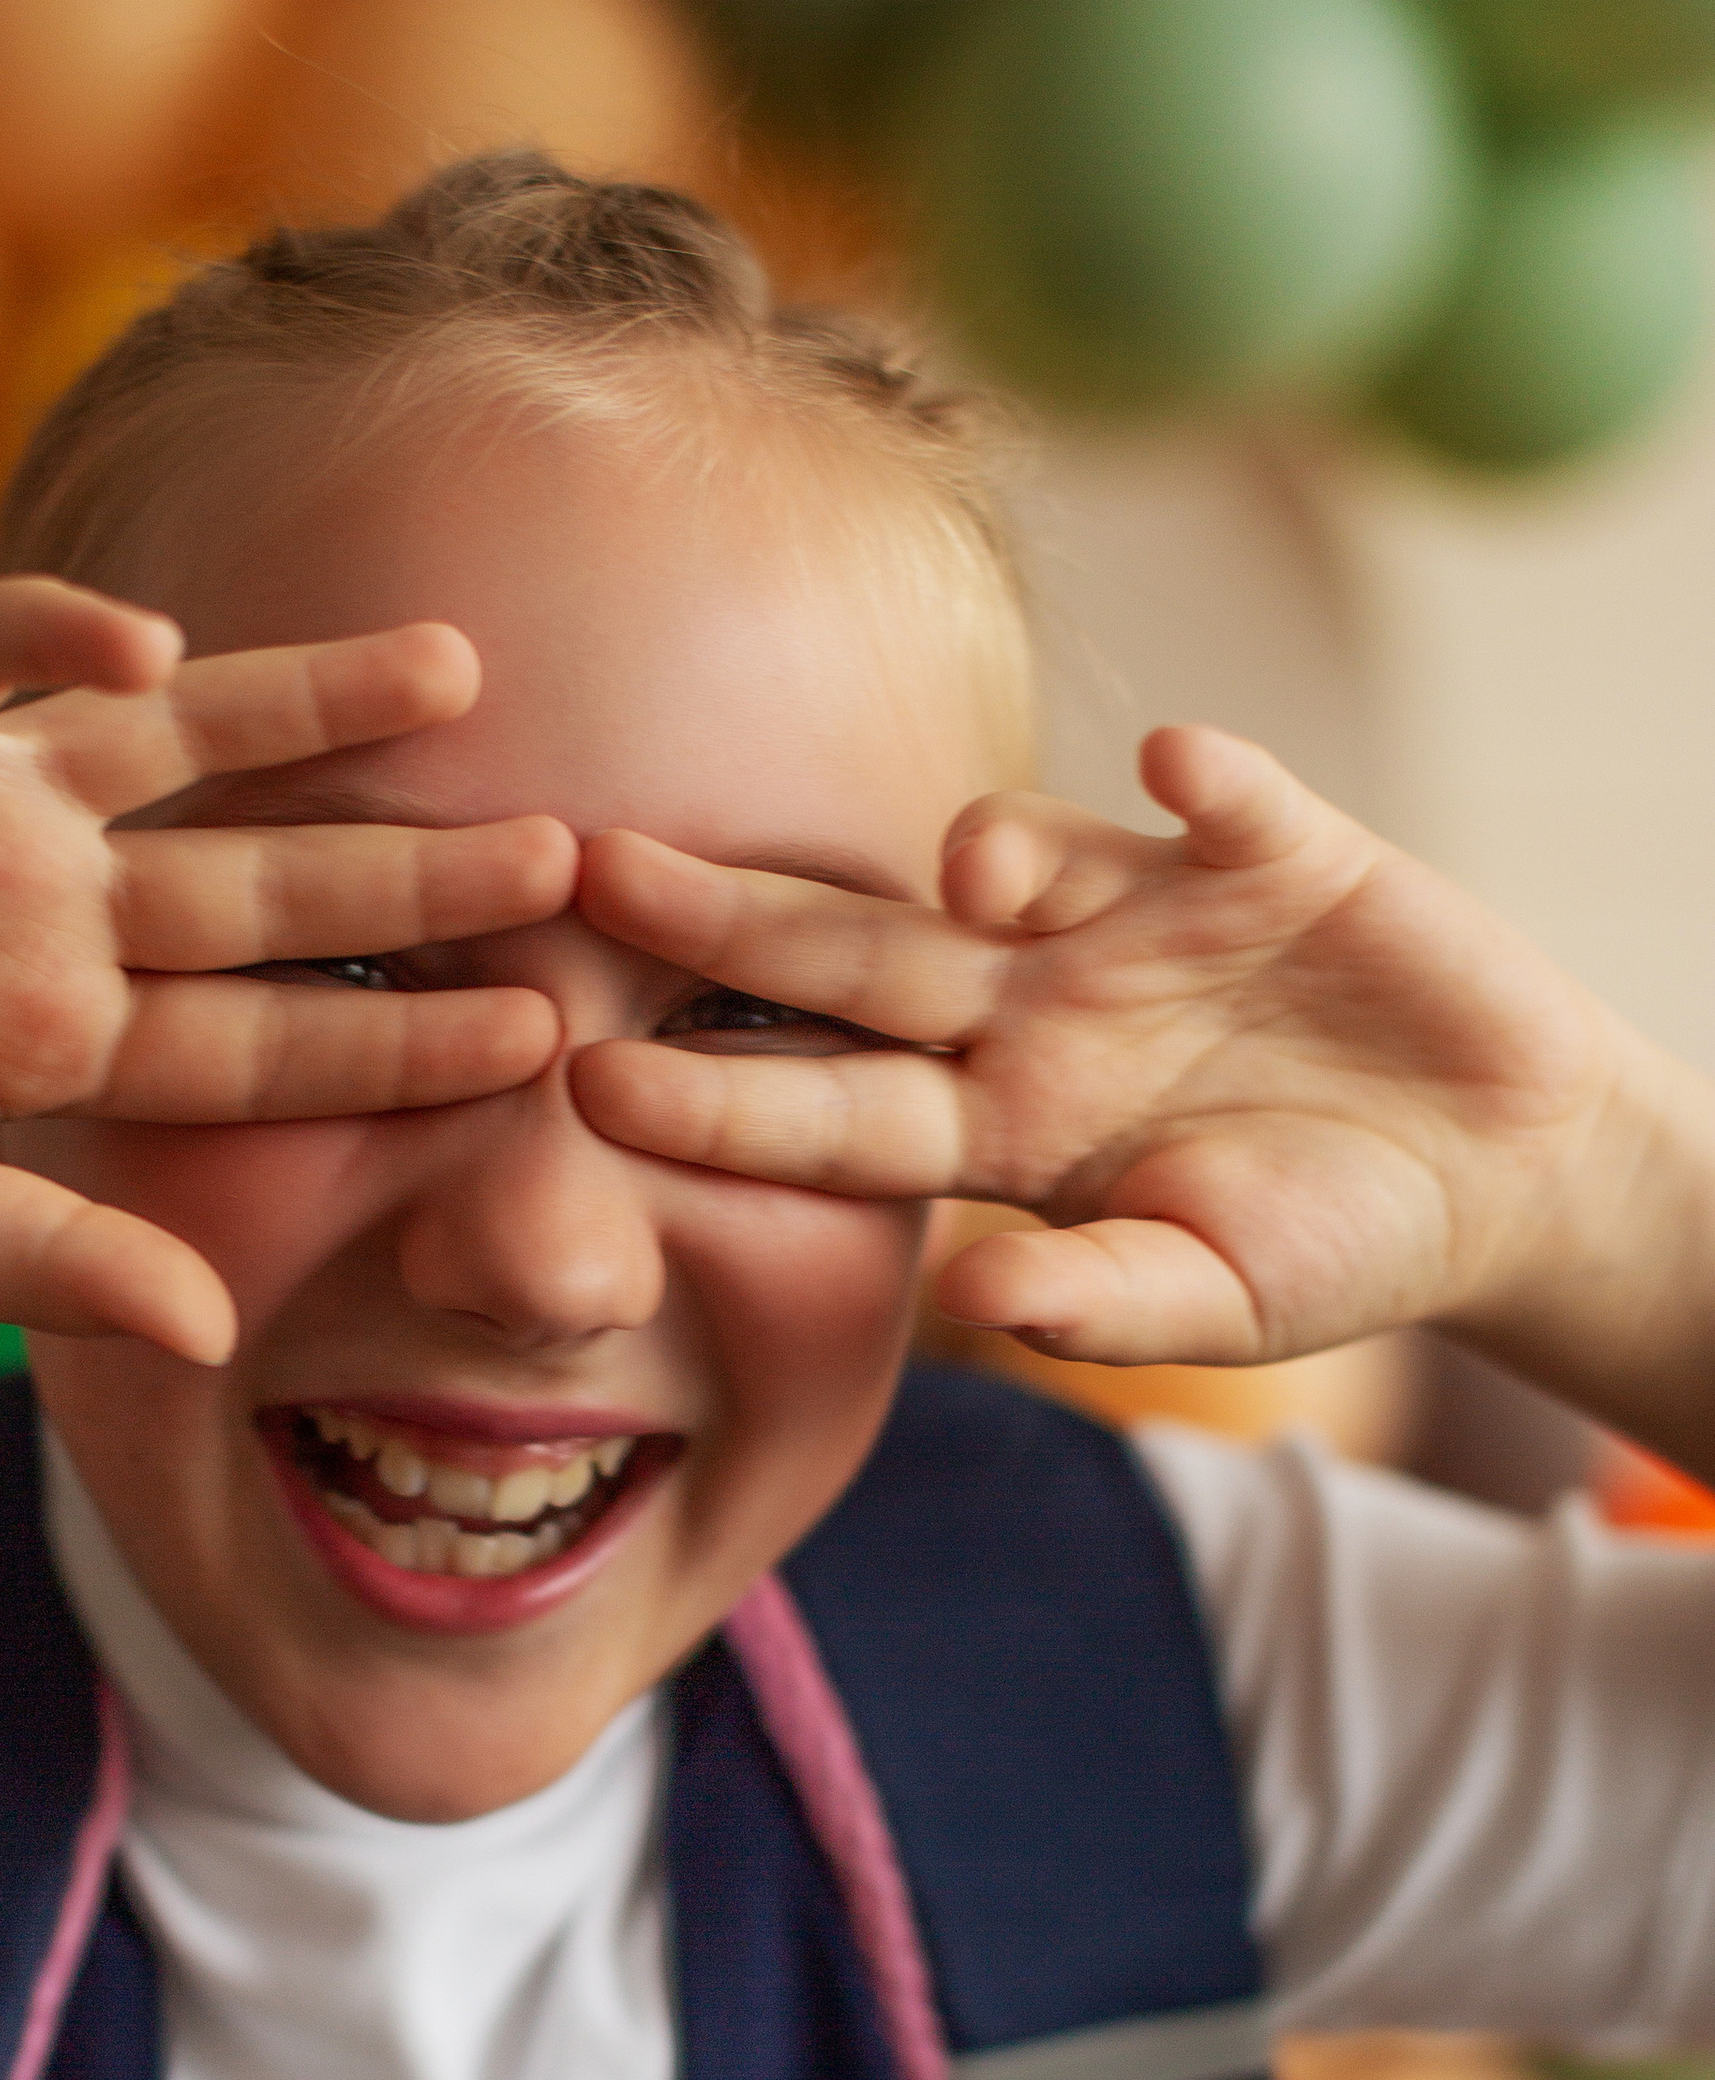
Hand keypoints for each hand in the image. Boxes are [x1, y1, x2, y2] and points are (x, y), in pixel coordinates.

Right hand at [0, 577, 570, 1363]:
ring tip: (458, 666)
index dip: (407, 1031)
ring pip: (176, 736)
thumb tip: (218, 1338)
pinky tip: (150, 641)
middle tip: (573, 849)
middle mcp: (48, 908)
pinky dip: (54, 637)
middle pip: (270, 877)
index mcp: (67, 1037)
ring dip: (306, 703)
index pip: (274, 1033)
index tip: (550, 1031)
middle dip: (414, 866)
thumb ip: (54, 1259)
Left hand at [571, 725, 1629, 1371]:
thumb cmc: (1327, 1243)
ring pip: (1025, 861)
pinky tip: (1188, 770)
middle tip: (593, 869)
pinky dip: (1215, 787)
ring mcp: (1143, 918)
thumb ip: (1098, 1304)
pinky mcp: (1275, 854)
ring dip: (995, 850)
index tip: (589, 1081)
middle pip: (857, 954)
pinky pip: (1232, 807)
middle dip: (731, 914)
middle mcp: (1038, 1002)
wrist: (1490, 1166)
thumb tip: (976, 1308)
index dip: (717, 1093)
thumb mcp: (1215, 1299)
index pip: (829, 1108)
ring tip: (970, 864)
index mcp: (1002, 1123)